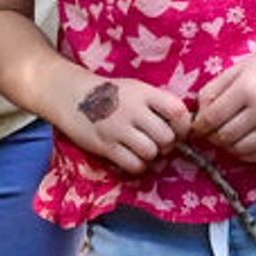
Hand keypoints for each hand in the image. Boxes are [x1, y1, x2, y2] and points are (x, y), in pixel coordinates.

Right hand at [64, 71, 194, 178]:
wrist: (71, 95)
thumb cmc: (110, 95)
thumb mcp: (136, 89)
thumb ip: (158, 105)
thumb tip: (183, 131)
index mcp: (144, 92)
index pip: (178, 111)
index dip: (183, 127)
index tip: (178, 132)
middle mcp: (133, 109)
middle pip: (166, 137)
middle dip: (167, 146)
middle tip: (159, 144)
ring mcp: (118, 128)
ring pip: (151, 153)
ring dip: (151, 157)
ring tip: (144, 151)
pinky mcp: (105, 145)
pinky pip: (133, 165)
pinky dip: (137, 166)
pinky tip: (132, 158)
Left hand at [191, 45, 255, 164]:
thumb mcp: (237, 70)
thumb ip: (213, 91)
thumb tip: (198, 117)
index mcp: (247, 88)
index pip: (213, 118)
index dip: (200, 126)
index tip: (198, 127)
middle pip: (224, 136)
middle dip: (212, 137)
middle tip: (212, 132)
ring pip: (240, 149)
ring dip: (227, 147)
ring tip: (227, 137)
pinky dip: (245, 153)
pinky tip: (242, 143)